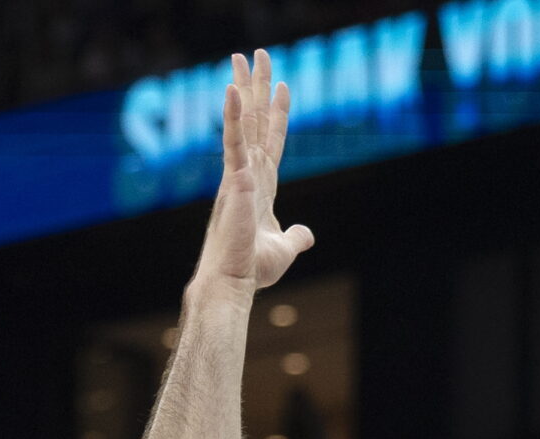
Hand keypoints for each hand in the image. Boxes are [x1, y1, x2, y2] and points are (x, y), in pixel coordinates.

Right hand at [190, 52, 314, 298]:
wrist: (232, 283)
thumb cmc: (251, 269)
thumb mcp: (284, 248)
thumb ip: (296, 236)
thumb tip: (308, 233)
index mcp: (259, 187)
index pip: (271, 142)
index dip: (277, 114)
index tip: (283, 87)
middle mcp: (247, 174)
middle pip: (255, 121)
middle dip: (257, 87)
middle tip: (257, 54)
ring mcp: (238, 174)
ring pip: (243, 122)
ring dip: (245, 87)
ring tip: (244, 57)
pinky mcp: (234, 180)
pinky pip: (233, 142)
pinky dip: (233, 115)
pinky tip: (232, 89)